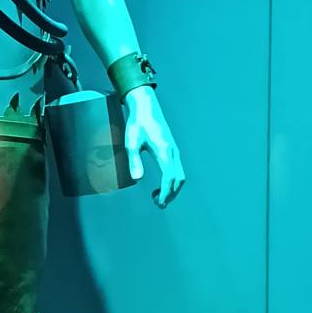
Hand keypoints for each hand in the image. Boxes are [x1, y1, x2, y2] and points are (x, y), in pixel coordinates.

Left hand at [123, 88, 184, 208]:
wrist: (146, 108)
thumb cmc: (137, 124)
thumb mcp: (131, 142)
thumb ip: (134, 160)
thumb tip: (138, 179)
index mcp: (164, 151)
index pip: (169, 177)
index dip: (165, 192)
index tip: (159, 203)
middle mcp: (173, 152)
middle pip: (178, 179)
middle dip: (170, 194)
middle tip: (158, 204)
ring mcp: (174, 151)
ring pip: (180, 175)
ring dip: (172, 189)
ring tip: (157, 197)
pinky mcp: (172, 151)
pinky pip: (177, 170)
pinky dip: (172, 181)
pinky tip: (160, 186)